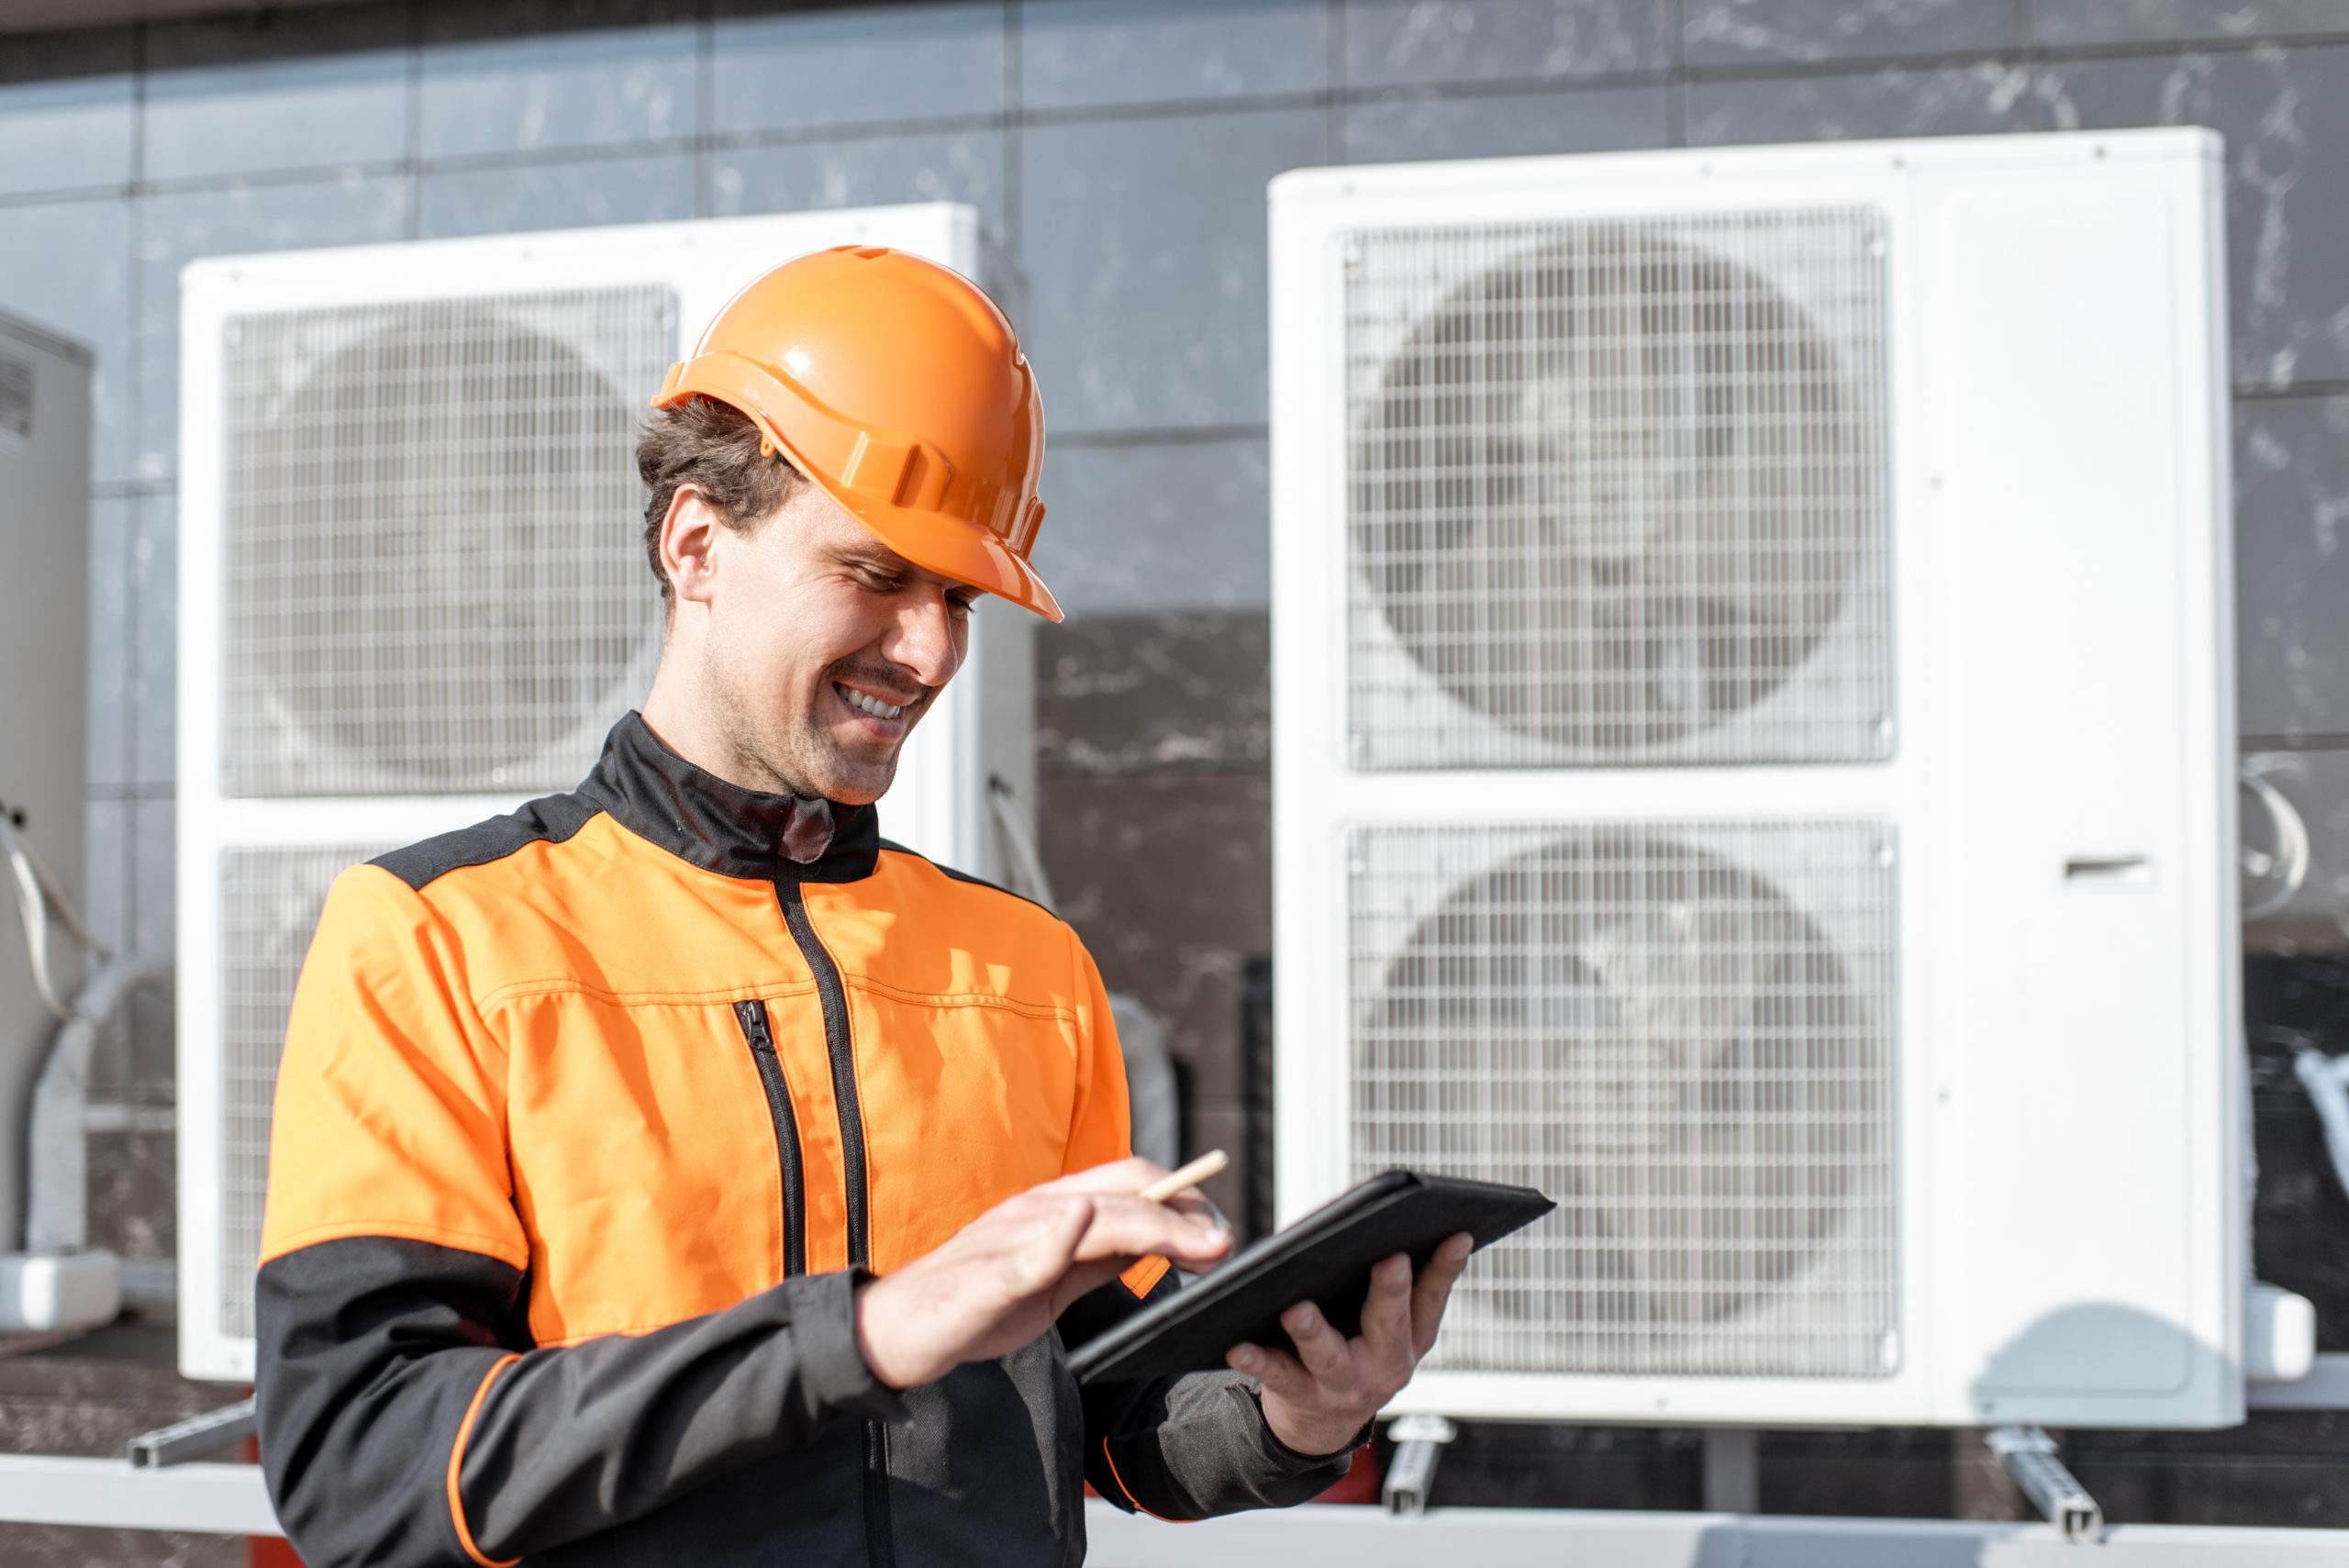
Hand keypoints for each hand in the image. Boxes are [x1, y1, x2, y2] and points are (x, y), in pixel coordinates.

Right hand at [855, 1158, 1231, 1388]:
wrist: (896, 1332)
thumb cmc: (972, 1305)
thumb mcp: (1052, 1279)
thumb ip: (1099, 1258)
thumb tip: (1160, 1244)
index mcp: (1053, 1209)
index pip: (1131, 1182)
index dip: (1184, 1198)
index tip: (1221, 1230)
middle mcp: (1035, 1210)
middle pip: (1124, 1192)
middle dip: (1184, 1213)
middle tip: (1226, 1243)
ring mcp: (1009, 1238)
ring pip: (1091, 1217)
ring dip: (1151, 1226)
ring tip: (1197, 1245)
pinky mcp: (984, 1276)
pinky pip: (1023, 1255)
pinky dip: (1055, 1239)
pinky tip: (1081, 1227)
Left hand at [1226, 1232, 1472, 1457]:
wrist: (1321, 1424)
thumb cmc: (1355, 1349)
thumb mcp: (1387, 1326)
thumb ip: (1387, 1282)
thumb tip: (1362, 1216)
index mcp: (1412, 1336)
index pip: (1433, 1295)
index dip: (1447, 1266)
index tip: (1456, 1235)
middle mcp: (1385, 1362)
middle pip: (1389, 1323)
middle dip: (1391, 1291)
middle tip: (1391, 1262)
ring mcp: (1344, 1382)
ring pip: (1329, 1355)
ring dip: (1313, 1332)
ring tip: (1295, 1311)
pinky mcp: (1301, 1393)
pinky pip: (1278, 1374)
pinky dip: (1257, 1359)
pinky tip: (1238, 1346)